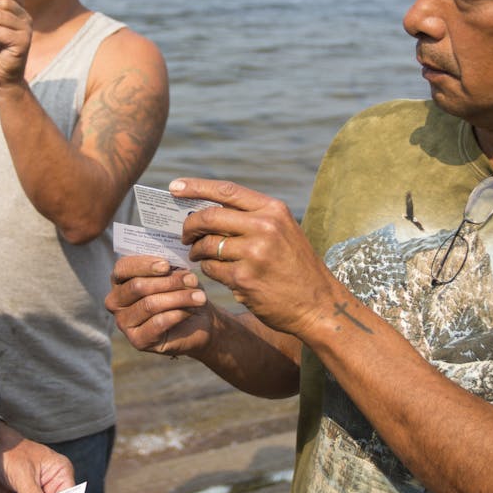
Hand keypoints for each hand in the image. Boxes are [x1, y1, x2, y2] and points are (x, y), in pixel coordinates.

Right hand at [106, 255, 215, 356]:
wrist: (197, 322)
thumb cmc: (181, 292)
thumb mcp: (176, 274)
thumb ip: (168, 268)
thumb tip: (169, 266)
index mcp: (120, 280)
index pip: (122, 267)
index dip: (144, 265)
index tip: (167, 265)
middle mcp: (116, 301)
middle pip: (137, 286)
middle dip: (168, 282)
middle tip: (192, 279)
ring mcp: (123, 323)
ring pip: (150, 304)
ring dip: (179, 298)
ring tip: (199, 296)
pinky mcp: (137, 340)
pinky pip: (158, 323)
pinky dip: (178, 314)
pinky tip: (191, 311)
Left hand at [172, 178, 340, 338]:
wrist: (317, 304)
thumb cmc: (295, 266)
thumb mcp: (283, 230)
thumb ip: (251, 218)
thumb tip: (206, 210)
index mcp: (273, 210)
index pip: (226, 191)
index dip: (196, 187)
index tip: (175, 187)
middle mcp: (264, 227)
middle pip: (209, 217)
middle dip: (190, 225)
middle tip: (185, 234)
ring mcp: (254, 253)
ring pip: (206, 245)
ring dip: (197, 251)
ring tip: (200, 255)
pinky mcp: (244, 279)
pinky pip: (211, 269)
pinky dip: (208, 270)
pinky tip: (218, 273)